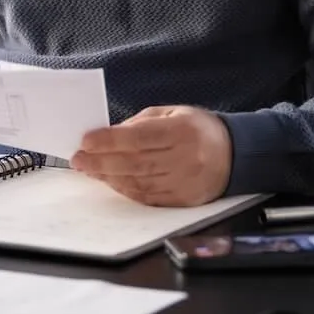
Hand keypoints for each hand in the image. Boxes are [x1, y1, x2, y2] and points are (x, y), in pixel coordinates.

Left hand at [69, 106, 231, 206]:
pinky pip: (148, 198)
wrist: (234, 154)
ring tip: (90, 169)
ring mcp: (185, 183)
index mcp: (183, 131)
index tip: (86, 141)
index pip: (140, 138)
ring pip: (140, 183)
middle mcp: (186, 159)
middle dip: (101, 162)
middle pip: (136, 163)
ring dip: (110, 177)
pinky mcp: (184, 201)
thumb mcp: (172, 113)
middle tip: (78, 159)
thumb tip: (108, 135)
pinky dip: (126, 190)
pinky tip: (111, 182)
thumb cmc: (197, 129)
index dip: (110, 140)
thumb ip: (140, 123)